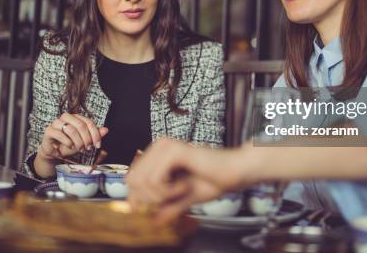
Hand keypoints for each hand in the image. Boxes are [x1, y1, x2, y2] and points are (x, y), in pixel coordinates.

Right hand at [38, 113, 108, 160]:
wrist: (55, 153)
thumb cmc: (70, 144)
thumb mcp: (84, 141)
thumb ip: (94, 135)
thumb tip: (106, 130)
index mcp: (76, 117)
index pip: (89, 123)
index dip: (95, 134)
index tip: (98, 145)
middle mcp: (66, 117)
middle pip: (81, 125)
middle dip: (87, 138)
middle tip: (88, 148)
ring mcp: (56, 123)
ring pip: (71, 129)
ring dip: (78, 141)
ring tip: (80, 149)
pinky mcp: (49, 130)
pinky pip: (60, 134)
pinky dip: (67, 142)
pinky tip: (70, 146)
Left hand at [126, 138, 244, 222]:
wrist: (234, 172)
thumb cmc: (214, 180)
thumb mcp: (184, 198)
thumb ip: (168, 207)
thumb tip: (154, 222)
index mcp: (159, 153)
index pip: (132, 177)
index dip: (136, 197)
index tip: (145, 209)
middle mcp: (159, 145)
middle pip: (133, 181)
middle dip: (150, 198)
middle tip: (171, 198)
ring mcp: (165, 146)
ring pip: (142, 182)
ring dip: (162, 195)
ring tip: (181, 190)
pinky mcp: (173, 151)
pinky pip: (155, 180)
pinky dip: (168, 191)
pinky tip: (184, 186)